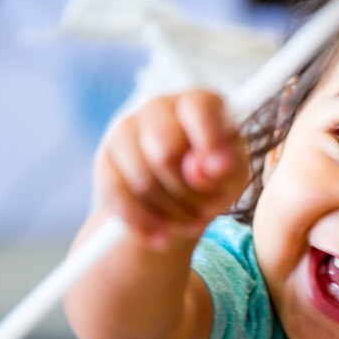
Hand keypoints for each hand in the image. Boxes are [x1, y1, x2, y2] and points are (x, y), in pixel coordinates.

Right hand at [94, 89, 249, 249]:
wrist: (180, 195)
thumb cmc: (215, 175)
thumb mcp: (233, 176)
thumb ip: (226, 170)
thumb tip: (203, 170)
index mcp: (198, 102)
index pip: (199, 109)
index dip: (209, 141)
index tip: (220, 171)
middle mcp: (160, 107)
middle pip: (166, 149)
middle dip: (188, 191)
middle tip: (205, 214)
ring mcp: (127, 129)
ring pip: (142, 177)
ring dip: (168, 212)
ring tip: (189, 224)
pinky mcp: (105, 159)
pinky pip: (116, 195)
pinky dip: (141, 222)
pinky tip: (160, 236)